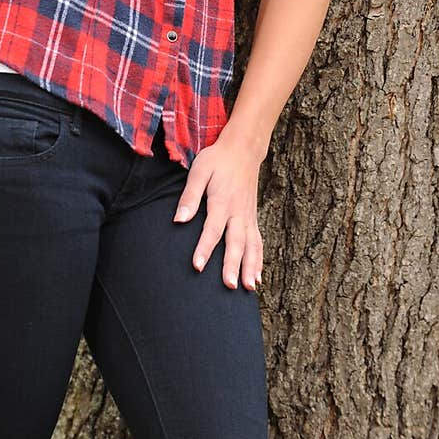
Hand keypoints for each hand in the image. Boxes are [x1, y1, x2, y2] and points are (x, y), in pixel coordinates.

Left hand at [173, 132, 263, 290]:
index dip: (204, 249)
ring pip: (251, 246)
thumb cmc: (217, 160)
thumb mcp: (199, 171)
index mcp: (223, 201)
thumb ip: (189, 196)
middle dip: (232, 265)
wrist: (243, 150)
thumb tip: (179, 220)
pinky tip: (257, 278)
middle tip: (229, 286)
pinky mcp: (252, 218)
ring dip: (251, 268)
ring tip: (249, 288)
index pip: (212, 230)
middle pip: (236, 242)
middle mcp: (238, 212)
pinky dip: (259, 261)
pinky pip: (258, 242)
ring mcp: (248, 216)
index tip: (197, 266)